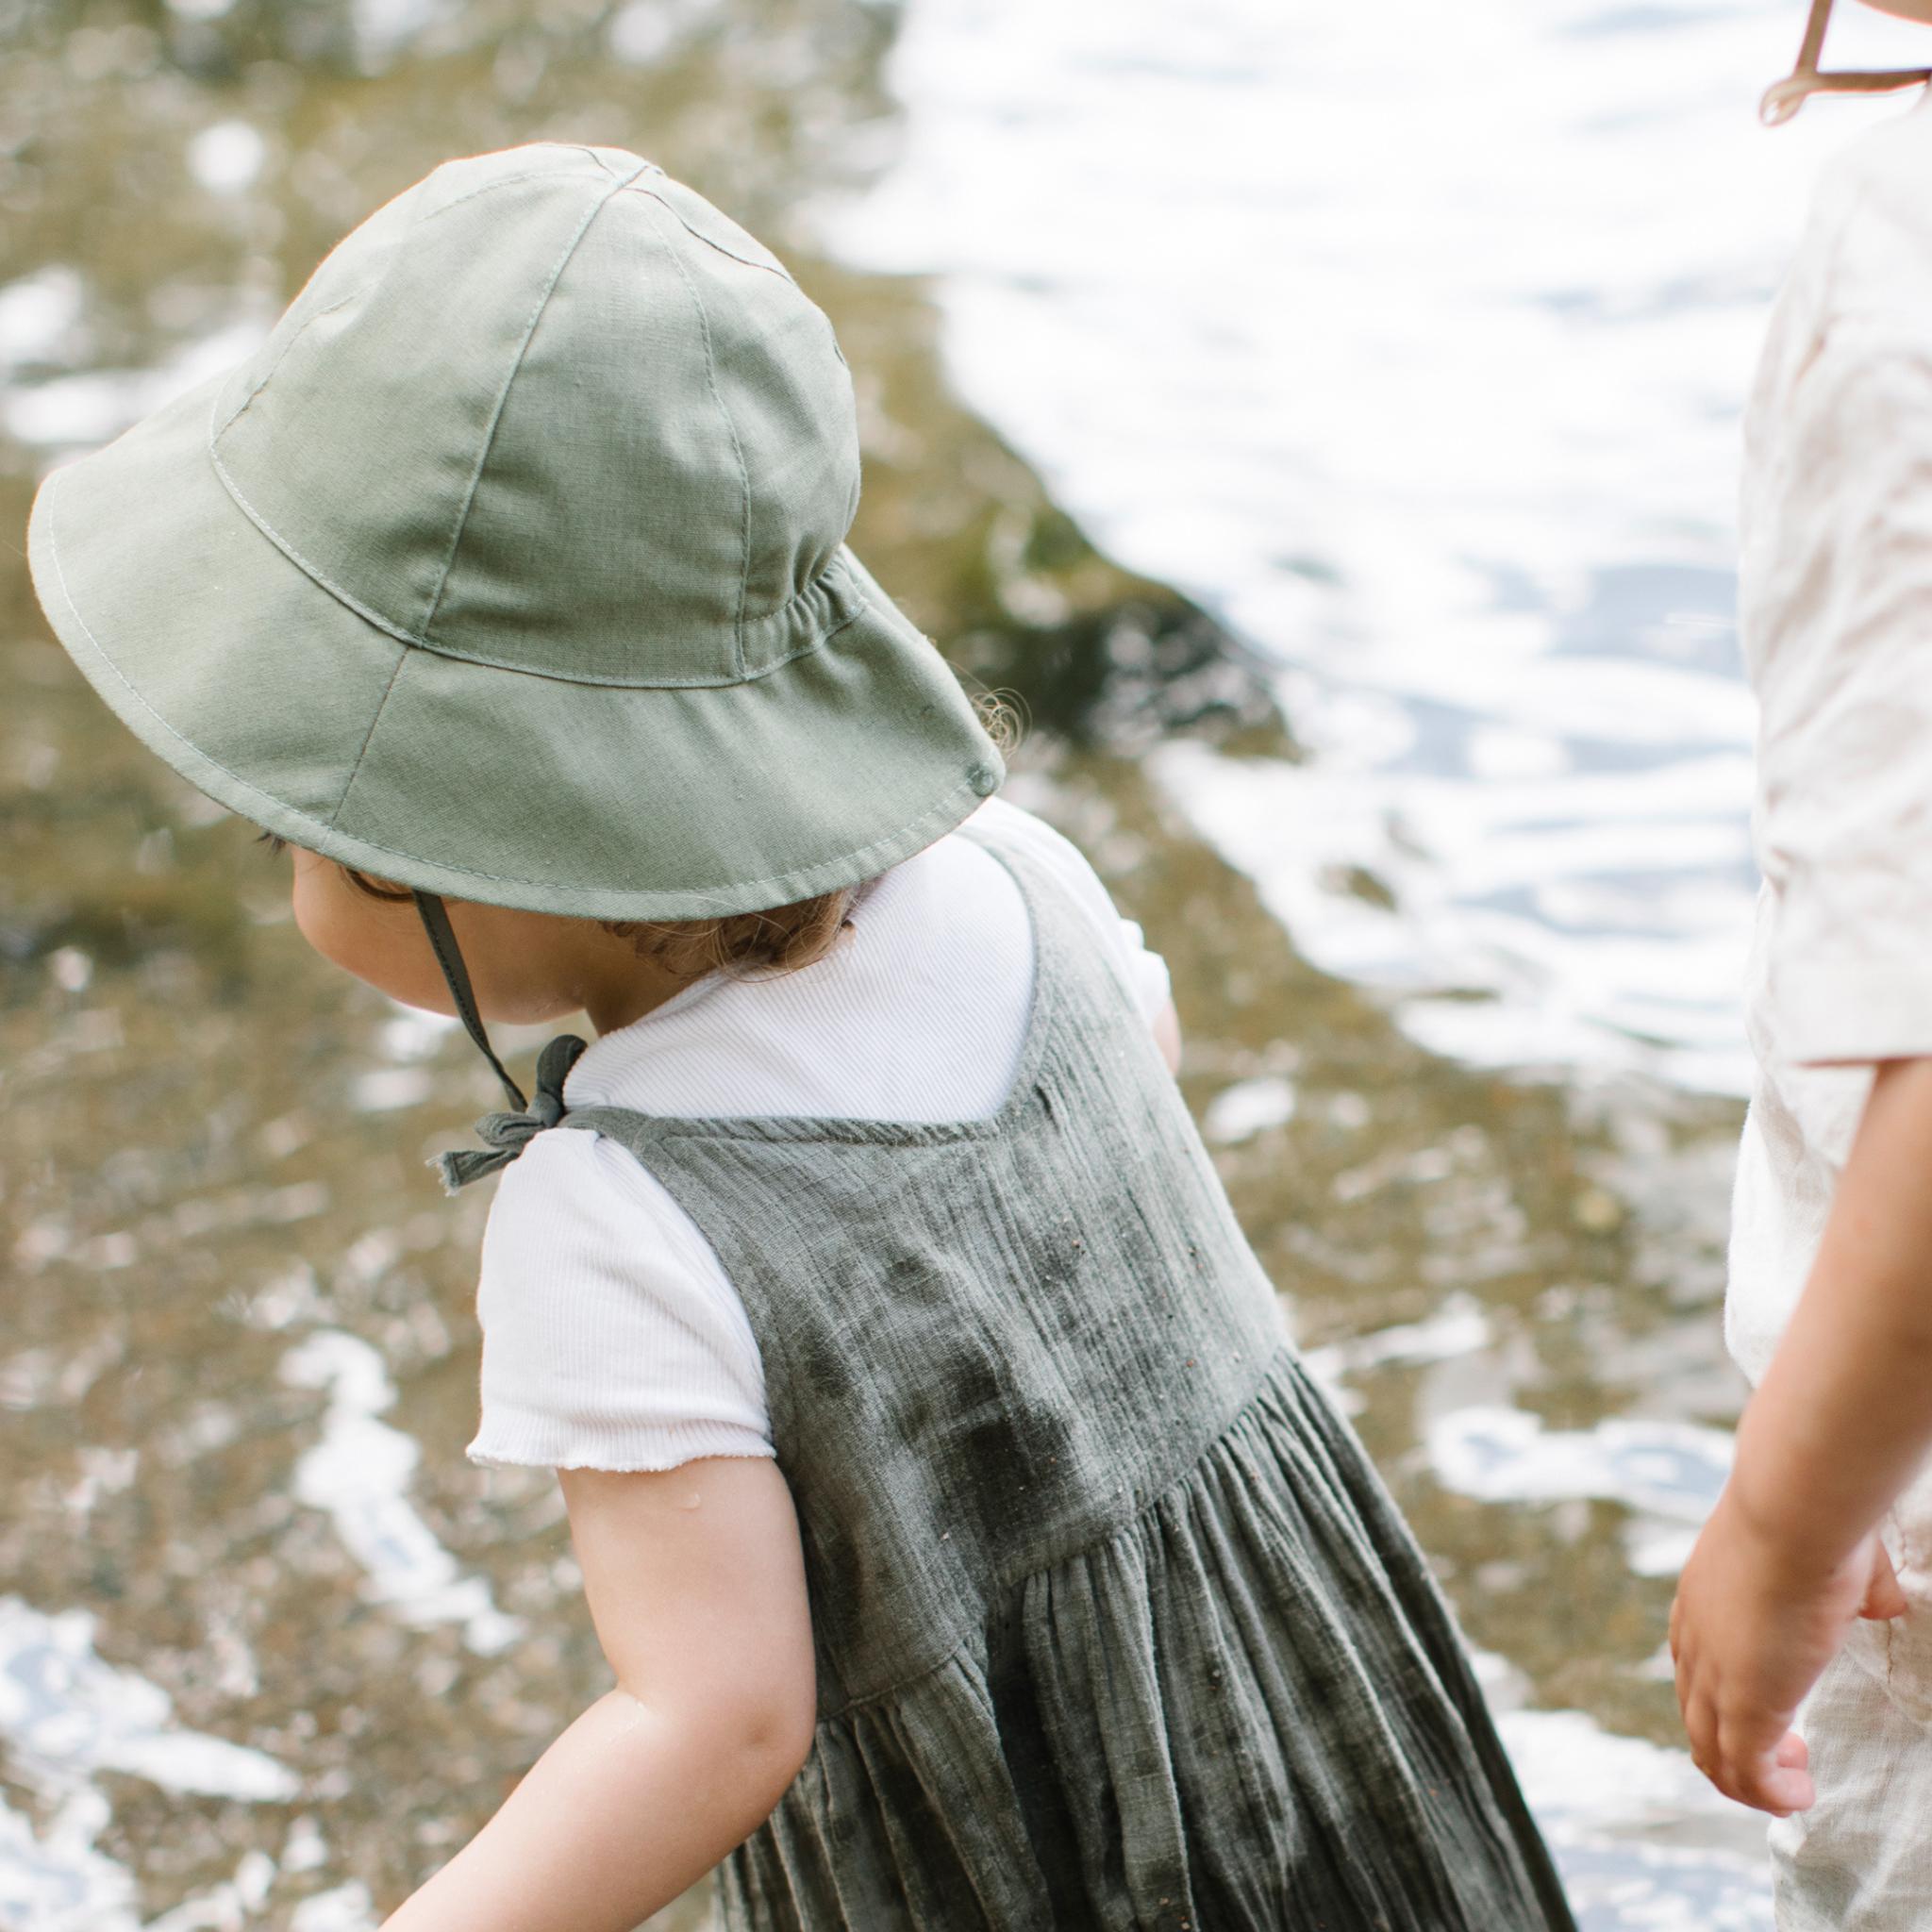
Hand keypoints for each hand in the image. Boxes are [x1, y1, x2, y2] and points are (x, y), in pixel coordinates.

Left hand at [1670, 1492, 1906, 1814]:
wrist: (1792, 1514)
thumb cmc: (1813, 1519)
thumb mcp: (1831, 1556)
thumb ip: (1855, 1586)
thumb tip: (1881, 1601)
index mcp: (1702, 1601)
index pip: (1696, 1668)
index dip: (1728, 1699)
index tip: (1772, 1708)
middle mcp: (1694, 1641)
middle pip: (1697, 1716)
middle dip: (1739, 1746)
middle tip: (1789, 1755)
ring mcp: (1713, 1676)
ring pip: (1712, 1754)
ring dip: (1752, 1780)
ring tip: (1795, 1783)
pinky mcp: (1743, 1706)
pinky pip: (1745, 1773)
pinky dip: (1769, 1793)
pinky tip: (1800, 1790)